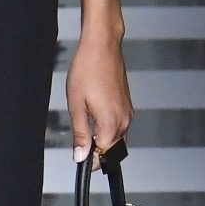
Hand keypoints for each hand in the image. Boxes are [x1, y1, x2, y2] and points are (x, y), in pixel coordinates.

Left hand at [66, 28, 133, 164]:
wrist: (102, 46)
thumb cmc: (88, 69)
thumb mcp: (76, 104)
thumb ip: (80, 134)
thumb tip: (80, 157)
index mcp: (111, 124)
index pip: (103, 157)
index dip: (88, 159)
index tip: (78, 155)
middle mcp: (124, 121)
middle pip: (112, 150)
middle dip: (95, 150)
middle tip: (78, 138)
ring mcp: (128, 113)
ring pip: (116, 139)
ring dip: (101, 138)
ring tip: (84, 120)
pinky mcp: (127, 106)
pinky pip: (119, 126)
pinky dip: (107, 128)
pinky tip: (93, 113)